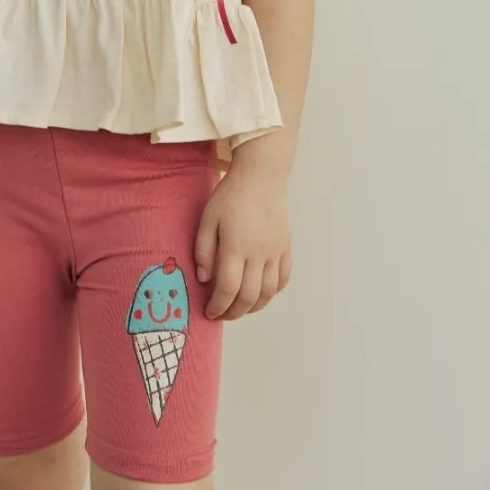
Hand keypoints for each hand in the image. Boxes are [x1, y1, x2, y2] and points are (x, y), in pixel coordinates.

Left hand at [195, 163, 291, 319]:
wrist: (261, 175)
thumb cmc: (230, 195)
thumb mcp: (207, 218)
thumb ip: (203, 250)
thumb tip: (204, 279)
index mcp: (235, 247)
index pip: (228, 289)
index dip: (218, 306)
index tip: (209, 312)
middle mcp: (258, 253)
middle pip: (249, 297)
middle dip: (234, 312)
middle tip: (222, 314)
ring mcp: (275, 251)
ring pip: (268, 293)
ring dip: (253, 307)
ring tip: (240, 308)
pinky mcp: (285, 247)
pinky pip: (283, 279)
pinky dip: (272, 293)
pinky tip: (260, 293)